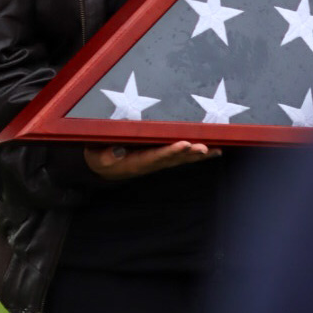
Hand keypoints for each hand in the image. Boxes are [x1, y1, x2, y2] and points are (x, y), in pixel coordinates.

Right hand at [83, 140, 220, 180]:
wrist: (101, 168)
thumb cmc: (100, 158)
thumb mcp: (98, 157)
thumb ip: (107, 156)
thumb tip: (118, 152)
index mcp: (136, 161)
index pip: (156, 155)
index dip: (170, 151)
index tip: (183, 144)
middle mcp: (150, 163)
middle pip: (173, 159)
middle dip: (189, 153)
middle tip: (204, 148)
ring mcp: (157, 161)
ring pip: (180, 159)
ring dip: (197, 155)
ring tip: (214, 150)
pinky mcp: (160, 158)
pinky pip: (180, 157)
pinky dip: (195, 154)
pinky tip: (212, 151)